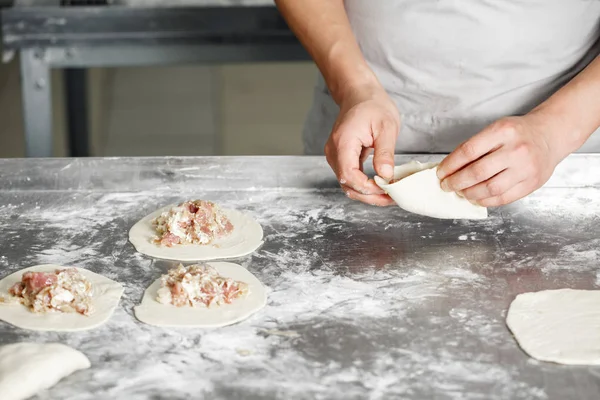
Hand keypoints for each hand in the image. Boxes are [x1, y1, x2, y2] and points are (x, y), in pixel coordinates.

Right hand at [325, 85, 399, 205]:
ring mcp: (335, 156)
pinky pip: (350, 177)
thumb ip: (385, 152)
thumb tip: (386, 175)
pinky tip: (381, 186)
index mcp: (343, 143)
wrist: (359, 95)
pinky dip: (364, 185)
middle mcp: (334, 152)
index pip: (349, 175)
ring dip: (367, 193)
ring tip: (388, 195)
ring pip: (348, 184)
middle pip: (347, 184)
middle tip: (391, 199)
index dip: (367, 187)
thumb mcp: (386, 127)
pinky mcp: (341, 158)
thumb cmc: (373, 106)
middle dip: (369, 196)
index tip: (386, 189)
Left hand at [436, 114, 561, 206]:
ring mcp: (526, 168)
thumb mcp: (495, 130)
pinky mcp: (531, 183)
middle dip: (456, 182)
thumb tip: (450, 168)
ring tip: (460, 192)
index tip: (441, 173)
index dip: (450, 165)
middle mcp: (516, 150)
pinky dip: (485, 201)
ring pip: (490, 189)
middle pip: (477, 172)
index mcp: (503, 131)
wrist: (550, 135)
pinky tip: (476, 197)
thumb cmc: (517, 133)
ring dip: (469, 193)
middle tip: (446, 185)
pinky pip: (503, 198)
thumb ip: (475, 147)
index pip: (468, 151)